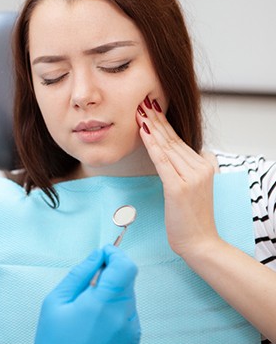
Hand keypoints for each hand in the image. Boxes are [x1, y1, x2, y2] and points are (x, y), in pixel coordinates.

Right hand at [35, 245, 139, 343]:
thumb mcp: (56, 302)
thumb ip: (79, 275)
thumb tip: (96, 256)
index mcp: (103, 304)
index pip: (125, 266)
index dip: (115, 253)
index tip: (103, 253)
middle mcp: (123, 316)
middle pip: (128, 278)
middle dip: (111, 272)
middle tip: (89, 280)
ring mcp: (131, 329)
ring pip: (128, 294)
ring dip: (112, 290)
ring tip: (88, 306)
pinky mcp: (133, 338)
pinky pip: (128, 311)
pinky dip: (115, 307)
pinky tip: (95, 320)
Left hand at [136, 96, 218, 256]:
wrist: (200, 243)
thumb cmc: (191, 218)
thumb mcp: (192, 187)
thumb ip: (185, 169)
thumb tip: (173, 153)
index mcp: (204, 164)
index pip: (178, 139)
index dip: (163, 122)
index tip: (150, 107)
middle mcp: (200, 167)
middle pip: (172, 139)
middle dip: (155, 119)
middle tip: (142, 101)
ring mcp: (191, 177)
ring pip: (166, 147)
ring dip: (151, 127)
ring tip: (139, 111)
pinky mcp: (179, 188)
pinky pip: (162, 162)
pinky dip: (152, 145)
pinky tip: (144, 132)